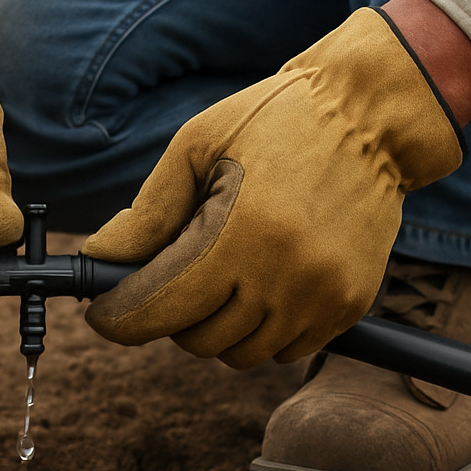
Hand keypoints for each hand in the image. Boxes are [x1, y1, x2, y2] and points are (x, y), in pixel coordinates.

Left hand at [81, 7, 464, 367]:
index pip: (160, 309)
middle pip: (197, 340)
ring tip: (225, 274)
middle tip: (176, 273)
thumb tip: (100, 257)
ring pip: (241, 354)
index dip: (120, 317)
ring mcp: (322, 296)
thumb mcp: (198, 147)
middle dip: (171, 315)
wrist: (371, 117)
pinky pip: (286, 351)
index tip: (103, 312)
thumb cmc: (275, 121)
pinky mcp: (350, 306)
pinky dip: (263, 330)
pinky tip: (264, 282)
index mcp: (239, 232)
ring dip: (219, 326)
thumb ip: (148, 212)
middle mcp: (285, 275)